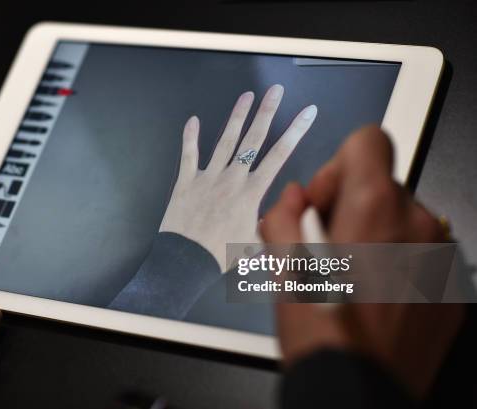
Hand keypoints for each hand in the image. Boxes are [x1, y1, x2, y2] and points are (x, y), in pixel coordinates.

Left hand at [160, 85, 317, 269]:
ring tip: (246, 96)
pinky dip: (190, 137)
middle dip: (267, 112)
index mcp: (251, 194)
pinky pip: (188, 155)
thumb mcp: (254, 244)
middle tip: (276, 91)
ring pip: (225, 141)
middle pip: (254, 139)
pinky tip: (193, 121)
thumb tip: (278, 220)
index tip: (306, 114)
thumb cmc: (220, 256)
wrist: (186, 261)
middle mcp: (232, 180)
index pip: (279, 156)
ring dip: (236, 116)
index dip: (295, 132)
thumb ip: (267, 227)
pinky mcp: (186, 182)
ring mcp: (208, 178)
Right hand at [260, 126, 463, 397]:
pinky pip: (422, 252)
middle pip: (381, 184)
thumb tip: (294, 198)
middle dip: (349, 206)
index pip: (367, 141)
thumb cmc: (321, 331)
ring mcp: (440, 255)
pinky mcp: (451, 285)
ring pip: (401, 219)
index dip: (336, 167)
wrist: (358, 391)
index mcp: (373, 207)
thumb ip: (282, 216)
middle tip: (324, 247)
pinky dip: (397, 262)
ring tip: (349, 276)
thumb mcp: (282, 266)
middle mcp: (416, 222)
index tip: (320, 204)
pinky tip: (374, 295)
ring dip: (374, 234)